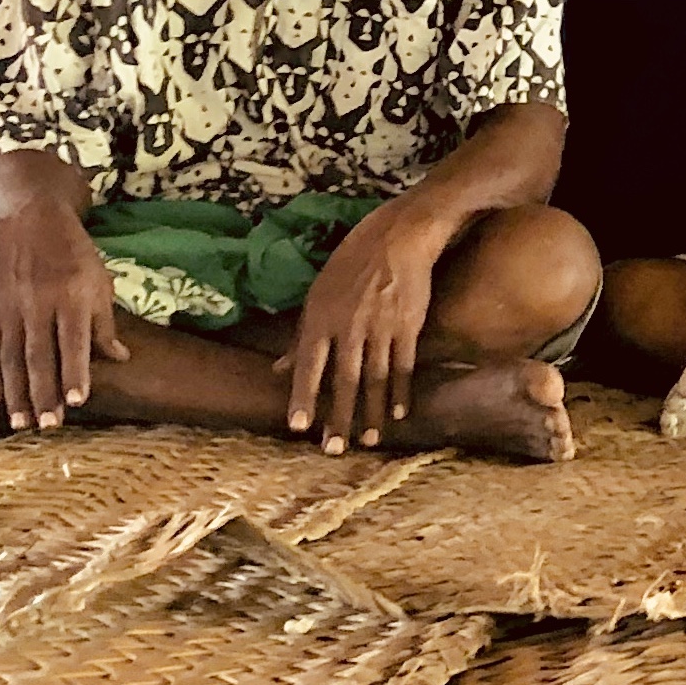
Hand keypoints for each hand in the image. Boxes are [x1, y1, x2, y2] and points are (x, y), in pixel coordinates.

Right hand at [0, 197, 124, 430]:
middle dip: (43, 392)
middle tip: (47, 424)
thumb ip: (105, 324)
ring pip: (11, 357)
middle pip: (40, 355)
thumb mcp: (100, 281)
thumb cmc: (74, 254)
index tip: (76, 401)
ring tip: (21, 423)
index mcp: (72, 296)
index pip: (74, 341)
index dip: (75, 372)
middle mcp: (39, 304)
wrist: (31, 220)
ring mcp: (10, 307)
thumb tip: (118, 359)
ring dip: (16, 393)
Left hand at [282, 201, 451, 449]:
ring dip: (372, 412)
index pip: (309, 365)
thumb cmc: (353, 261)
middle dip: (339, 416)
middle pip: (344, 379)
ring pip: (375, 379)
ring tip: (368, 441)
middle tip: (333, 449)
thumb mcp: (318, 292)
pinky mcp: (408, 326)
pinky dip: (401, 390)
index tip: (299, 427)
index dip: (304, 396)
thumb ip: (301, 335)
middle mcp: (349, 327)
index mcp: (322, 317)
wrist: (400, 235)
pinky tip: (399, 413)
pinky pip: (404, 365)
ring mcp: (381, 328)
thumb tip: (277, 368)